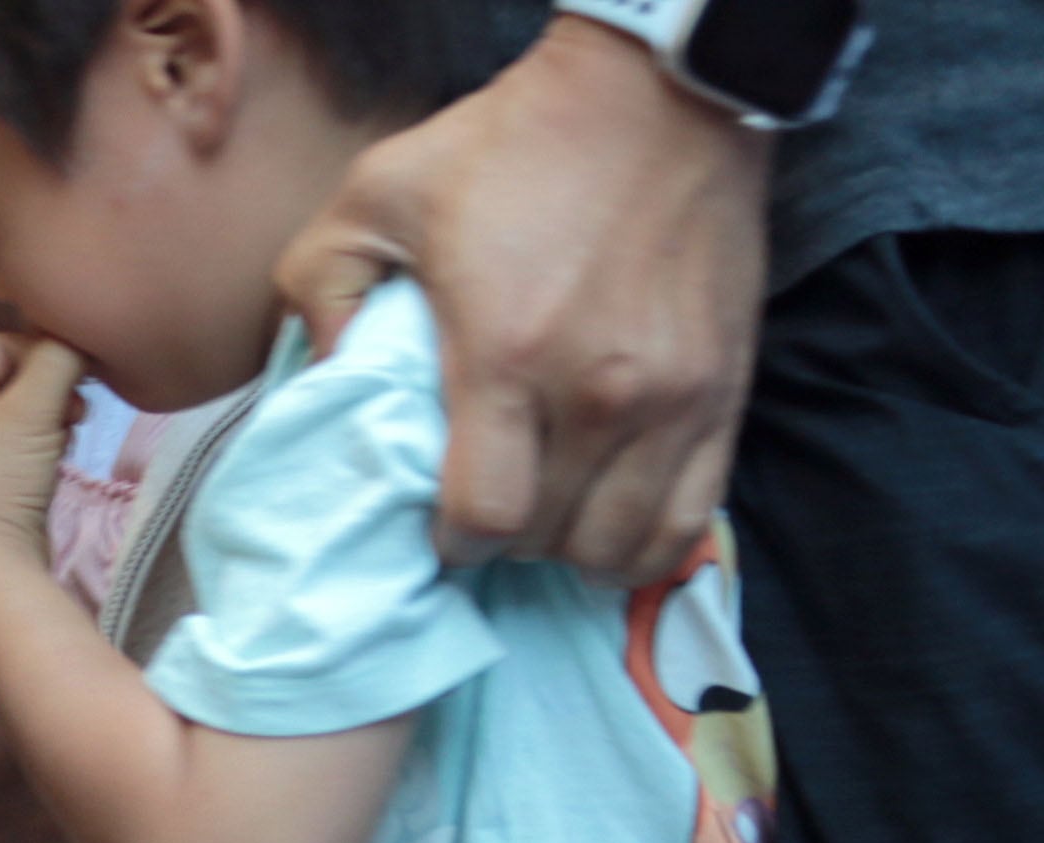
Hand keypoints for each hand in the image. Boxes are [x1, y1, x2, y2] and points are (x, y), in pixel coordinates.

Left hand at [0, 333, 83, 563]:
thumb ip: (57, 357)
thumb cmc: (1, 482)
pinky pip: (23, 435)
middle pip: (11, 373)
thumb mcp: (32, 409)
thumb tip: (77, 331)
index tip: (74, 374)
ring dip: (54, 409)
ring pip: (22, 404)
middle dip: (50, 385)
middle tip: (76, 407)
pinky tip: (60, 450)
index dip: (41, 352)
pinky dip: (47, 436)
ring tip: (68, 430)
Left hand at [275, 17, 771, 582]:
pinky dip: (644, 542)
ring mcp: (674, 398)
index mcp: (507, 354)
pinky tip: (607, 516)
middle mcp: (600, 391)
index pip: (482, 518)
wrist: (657, 93)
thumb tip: (317, 380)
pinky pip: (689, 520)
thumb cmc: (509, 146)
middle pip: (547, 540)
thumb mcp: (376, 196)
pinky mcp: (726, 391)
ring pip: (620, 546)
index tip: (435, 522)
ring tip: (546, 511)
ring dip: (573, 548)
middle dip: (504, 542)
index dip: (449, 542)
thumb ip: (320, 289)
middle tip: (486, 506)